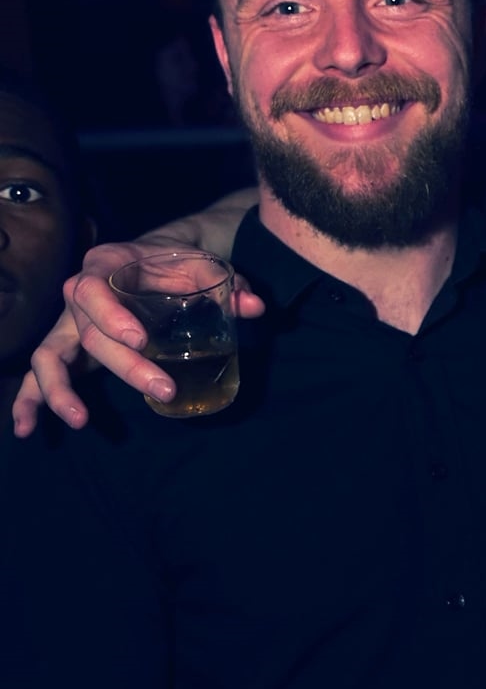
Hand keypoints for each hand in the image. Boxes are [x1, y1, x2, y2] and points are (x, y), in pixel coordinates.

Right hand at [12, 238, 264, 435]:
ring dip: (60, 391)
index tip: (140, 341)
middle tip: (163, 389)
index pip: (93, 289)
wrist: (155, 258)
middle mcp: (78, 294)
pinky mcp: (68, 349)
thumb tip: (254, 307)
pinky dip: (30, 401)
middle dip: (123, 367)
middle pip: (87, 333)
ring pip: (49, 356)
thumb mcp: (203, 264)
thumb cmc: (175, 262)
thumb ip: (229, 283)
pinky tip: (27, 429)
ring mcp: (69, 323)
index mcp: (105, 264)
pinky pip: (40, 375)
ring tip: (81, 420)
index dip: (111, 316)